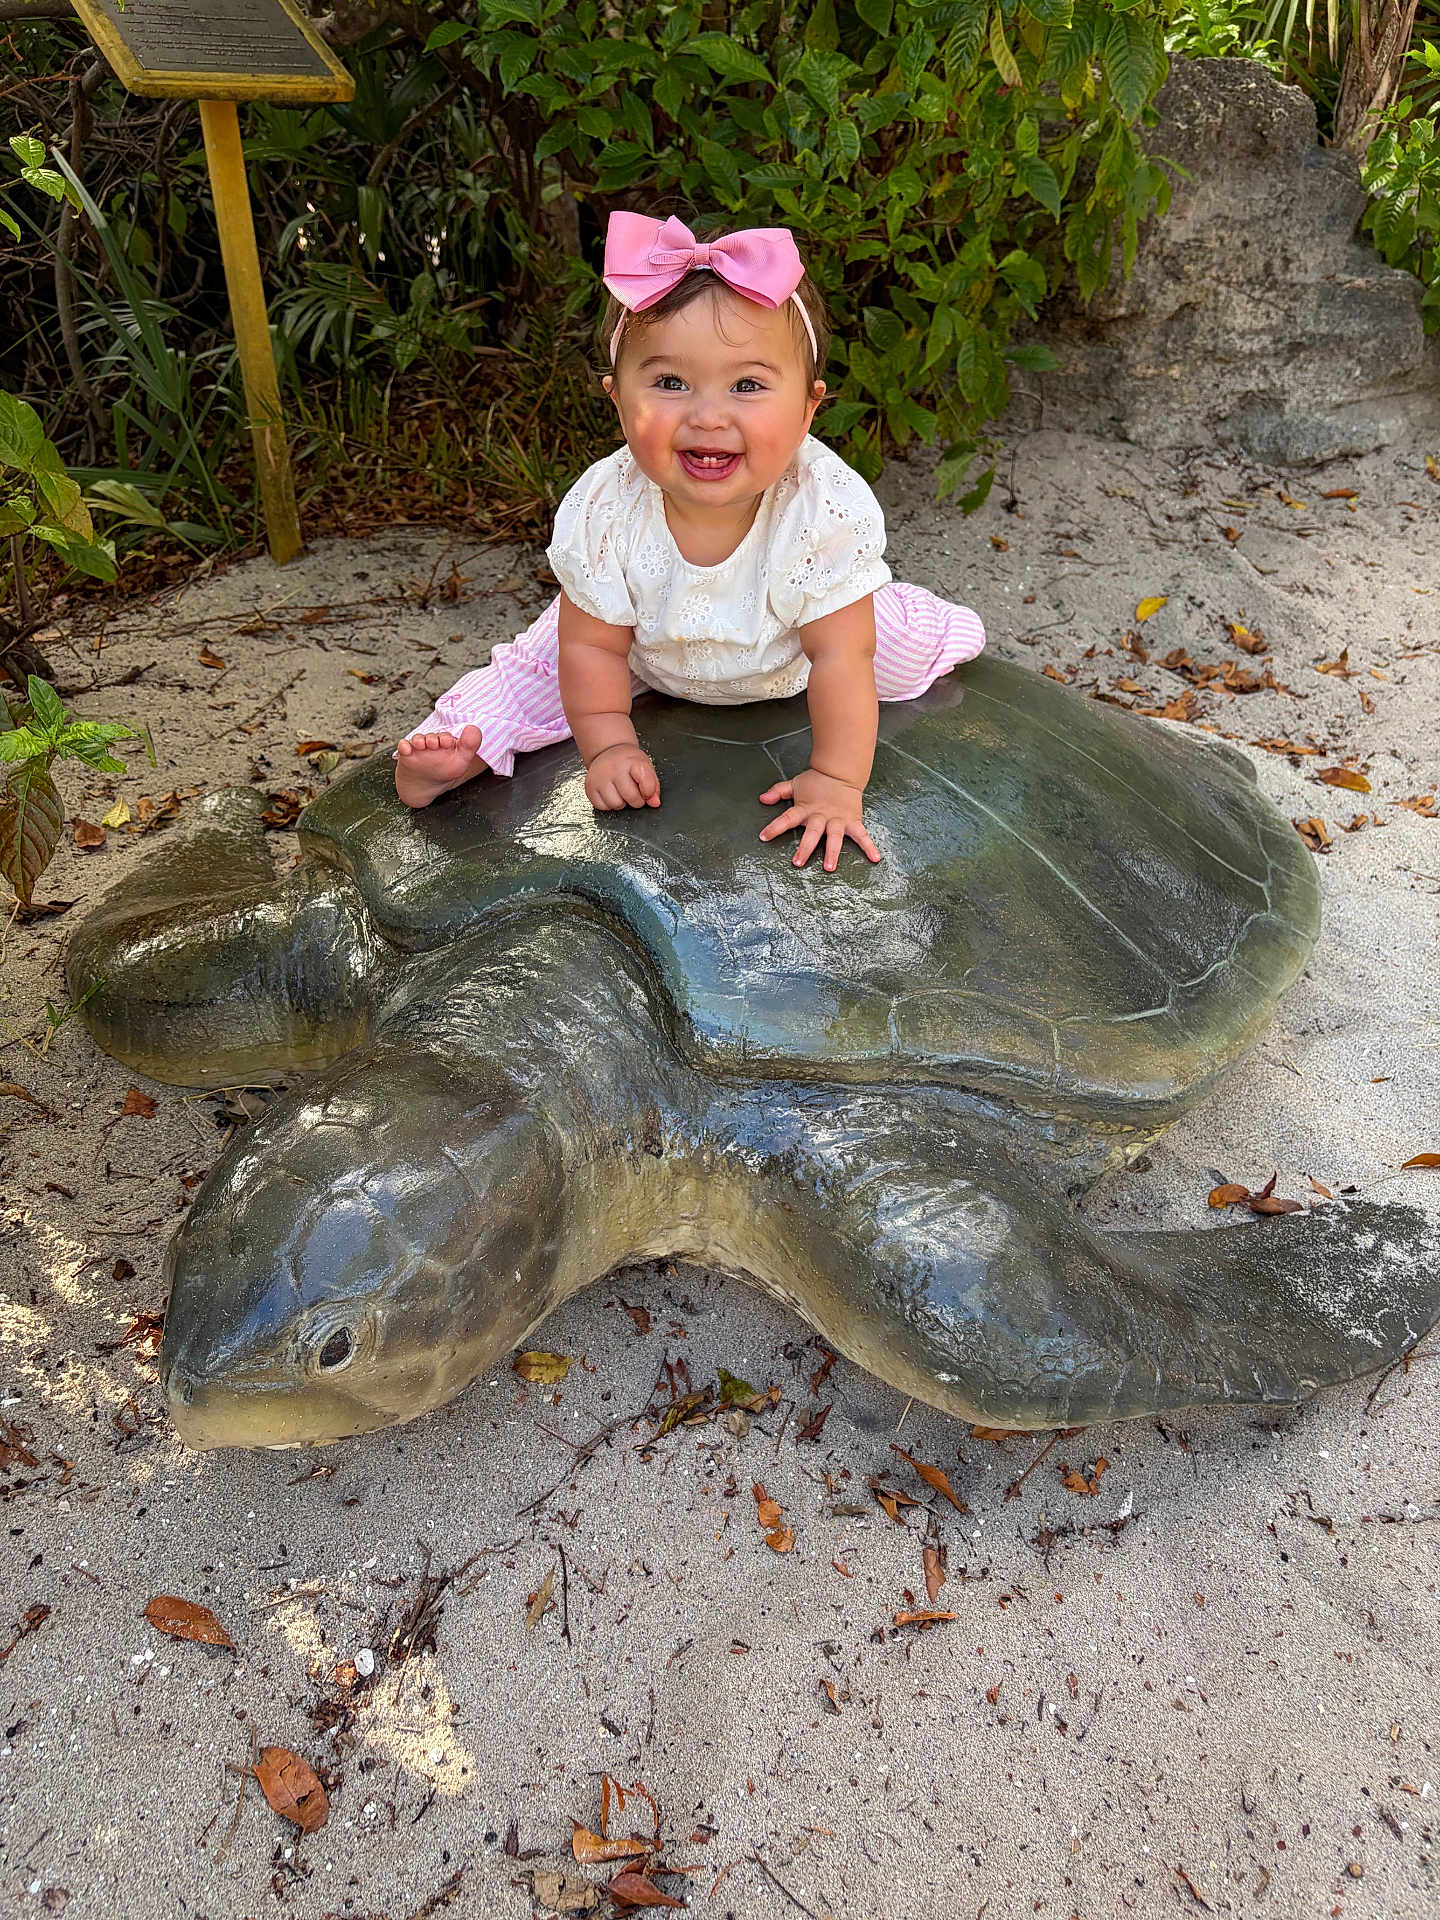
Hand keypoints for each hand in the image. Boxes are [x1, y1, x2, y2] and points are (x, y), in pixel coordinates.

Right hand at [585, 742, 660, 810]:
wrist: (607, 752)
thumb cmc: (628, 762)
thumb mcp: (645, 767)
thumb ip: (653, 786)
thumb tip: (654, 803)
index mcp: (632, 762)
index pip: (647, 785)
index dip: (649, 792)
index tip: (646, 790)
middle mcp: (614, 769)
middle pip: (631, 798)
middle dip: (636, 800)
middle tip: (633, 791)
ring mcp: (600, 778)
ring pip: (616, 805)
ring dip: (621, 803)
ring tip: (620, 792)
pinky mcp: (590, 787)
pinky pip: (602, 807)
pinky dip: (608, 804)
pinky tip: (610, 793)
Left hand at [758, 768, 881, 870]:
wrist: (841, 772)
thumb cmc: (816, 781)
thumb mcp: (794, 784)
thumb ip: (778, 792)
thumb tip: (762, 799)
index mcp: (805, 809)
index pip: (787, 818)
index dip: (775, 827)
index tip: (764, 837)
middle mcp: (821, 816)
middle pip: (812, 833)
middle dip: (805, 847)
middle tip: (798, 862)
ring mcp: (838, 820)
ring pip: (835, 838)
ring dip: (832, 852)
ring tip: (830, 867)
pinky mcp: (852, 821)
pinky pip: (862, 836)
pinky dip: (869, 847)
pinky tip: (875, 859)